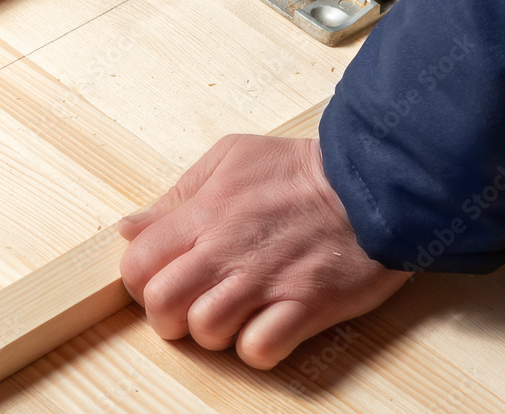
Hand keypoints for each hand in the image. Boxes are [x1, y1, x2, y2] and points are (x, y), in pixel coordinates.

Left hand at [119, 134, 409, 368]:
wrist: (372, 180)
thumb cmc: (301, 169)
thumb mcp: (231, 158)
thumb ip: (178, 194)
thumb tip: (132, 227)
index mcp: (206, 211)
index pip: (138, 262)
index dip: (141, 280)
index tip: (161, 279)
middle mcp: (228, 248)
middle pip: (162, 303)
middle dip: (166, 315)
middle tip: (189, 306)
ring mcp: (267, 279)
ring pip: (206, 330)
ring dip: (211, 332)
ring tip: (232, 316)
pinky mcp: (306, 304)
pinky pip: (260, 348)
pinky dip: (256, 347)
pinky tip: (265, 326)